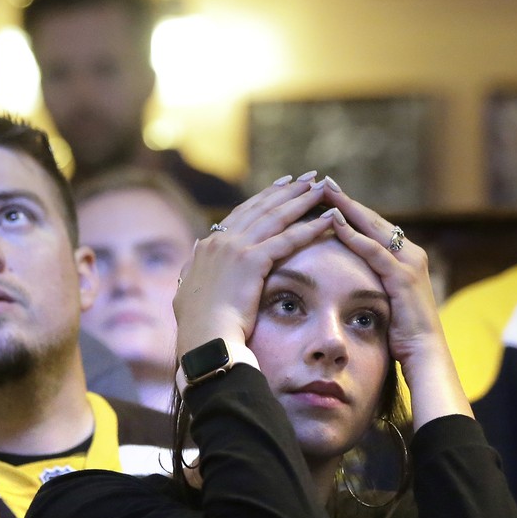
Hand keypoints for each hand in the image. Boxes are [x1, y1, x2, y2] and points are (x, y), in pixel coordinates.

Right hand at [173, 174, 332, 355]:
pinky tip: (327, 221)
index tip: (283, 184)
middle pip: (261, 208)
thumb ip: (194, 266)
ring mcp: (235, 249)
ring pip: (275, 218)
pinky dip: (309, 229)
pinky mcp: (251, 262)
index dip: (265, 197)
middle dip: (287, 190)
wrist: (204, 339)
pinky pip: (286, 240)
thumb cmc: (198, 324)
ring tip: (321, 189)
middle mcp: (220, 241)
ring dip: (300, 201)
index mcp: (208, 246)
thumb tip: (196, 249)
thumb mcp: (189, 288)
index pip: (242, 214)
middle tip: (308, 178)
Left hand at [321, 181, 472, 424]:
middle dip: (347, 200)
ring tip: (325, 192)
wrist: (426, 356)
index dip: (351, 210)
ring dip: (348, 209)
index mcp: (406, 258)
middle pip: (373, 220)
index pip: (374, 227)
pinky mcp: (403, 278)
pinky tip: (334, 222)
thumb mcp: (387, 301)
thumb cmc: (404, 335)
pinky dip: (353, 234)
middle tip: (322, 181)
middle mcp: (411, 254)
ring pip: (373, 227)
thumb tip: (352, 278)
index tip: (327, 195)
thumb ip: (374, 284)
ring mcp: (409, 264)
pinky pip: (374, 251)